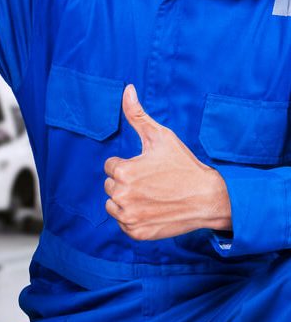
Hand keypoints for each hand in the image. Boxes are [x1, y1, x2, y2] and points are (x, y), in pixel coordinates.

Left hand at [104, 85, 231, 240]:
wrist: (209, 198)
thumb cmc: (184, 165)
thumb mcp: (160, 136)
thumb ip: (137, 115)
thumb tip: (127, 89)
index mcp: (123, 171)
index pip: (111, 166)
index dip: (130, 165)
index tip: (149, 168)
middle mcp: (121, 195)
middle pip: (111, 185)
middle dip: (127, 182)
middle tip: (153, 182)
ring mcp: (128, 216)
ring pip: (113, 205)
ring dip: (126, 200)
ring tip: (151, 196)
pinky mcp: (135, 233)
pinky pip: (123, 223)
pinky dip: (134, 218)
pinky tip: (152, 210)